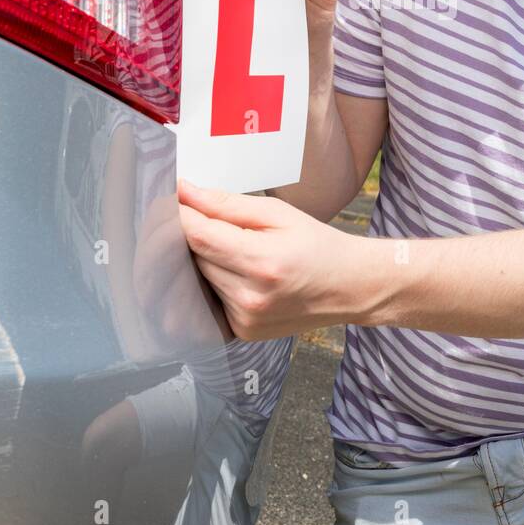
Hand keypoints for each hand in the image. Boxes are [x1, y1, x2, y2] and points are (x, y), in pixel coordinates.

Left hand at [176, 179, 369, 339]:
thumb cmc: (317, 244)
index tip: (173, 197)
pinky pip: (211, 299)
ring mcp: (245, 319)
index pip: (198, 236)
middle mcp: (250, 297)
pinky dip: (215, 282)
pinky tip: (238, 272)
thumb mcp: (278, 213)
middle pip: (194, 257)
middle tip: (205, 217)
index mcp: (262, 262)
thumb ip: (227, 205)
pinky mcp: (242, 332)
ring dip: (205, 260)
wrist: (349, 287)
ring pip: (199, 279)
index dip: (179, 214)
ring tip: (234, 247)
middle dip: (193, 234)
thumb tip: (185, 192)